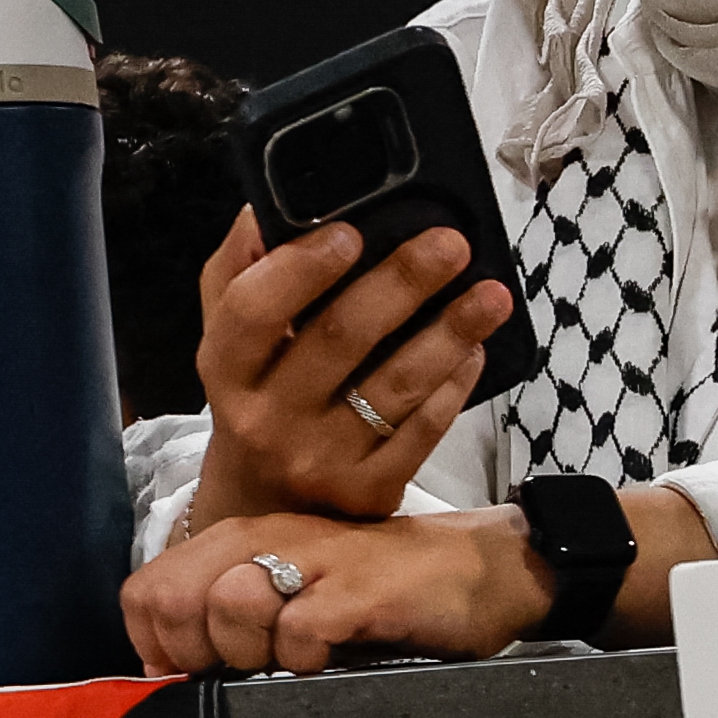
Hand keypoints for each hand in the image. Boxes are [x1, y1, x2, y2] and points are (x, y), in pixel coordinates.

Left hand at [125, 507, 553, 676]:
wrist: (483, 570)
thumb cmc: (379, 592)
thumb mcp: (291, 593)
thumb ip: (229, 615)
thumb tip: (173, 673)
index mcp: (238, 541)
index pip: (146, 593)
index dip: (157, 647)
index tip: (200, 672)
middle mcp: (265, 539)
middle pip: (174, 601)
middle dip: (200, 652)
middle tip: (251, 667)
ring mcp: (314, 560)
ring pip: (230, 607)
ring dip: (255, 653)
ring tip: (297, 657)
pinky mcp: (359, 590)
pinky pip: (298, 634)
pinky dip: (309, 659)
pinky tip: (338, 655)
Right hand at [183, 209, 509, 524]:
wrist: (266, 507)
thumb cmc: (257, 400)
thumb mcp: (229, 344)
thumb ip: (238, 277)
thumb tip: (259, 210)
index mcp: (226, 369)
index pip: (252, 312)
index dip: (300, 270)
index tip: (351, 231)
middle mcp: (266, 417)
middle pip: (339, 340)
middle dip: (401, 285)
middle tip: (451, 243)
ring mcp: (320, 459)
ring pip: (393, 388)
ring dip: (449, 334)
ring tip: (491, 294)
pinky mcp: (368, 492)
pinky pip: (423, 431)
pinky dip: (454, 387)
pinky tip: (476, 352)